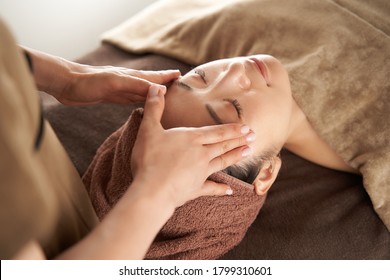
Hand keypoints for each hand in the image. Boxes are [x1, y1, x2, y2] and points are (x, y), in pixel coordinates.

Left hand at [23, 46, 180, 104]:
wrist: (66, 84)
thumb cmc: (89, 82)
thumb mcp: (115, 83)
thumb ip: (137, 84)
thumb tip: (161, 89)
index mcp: (132, 77)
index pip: (155, 77)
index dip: (168, 77)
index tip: (182, 77)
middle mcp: (129, 82)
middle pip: (152, 84)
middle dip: (165, 85)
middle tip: (178, 88)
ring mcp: (121, 90)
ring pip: (143, 92)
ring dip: (154, 93)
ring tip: (165, 96)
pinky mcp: (112, 97)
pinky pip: (131, 99)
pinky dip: (141, 100)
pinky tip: (142, 103)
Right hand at [131, 85, 254, 208]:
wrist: (152, 190)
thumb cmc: (149, 159)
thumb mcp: (148, 129)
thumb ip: (154, 108)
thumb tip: (156, 86)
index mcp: (191, 139)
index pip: (216, 132)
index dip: (232, 129)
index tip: (246, 127)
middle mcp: (201, 154)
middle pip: (223, 145)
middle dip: (239, 140)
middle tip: (254, 137)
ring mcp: (201, 173)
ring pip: (222, 162)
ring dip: (235, 157)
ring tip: (249, 152)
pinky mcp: (196, 189)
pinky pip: (211, 188)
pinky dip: (220, 189)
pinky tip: (230, 190)